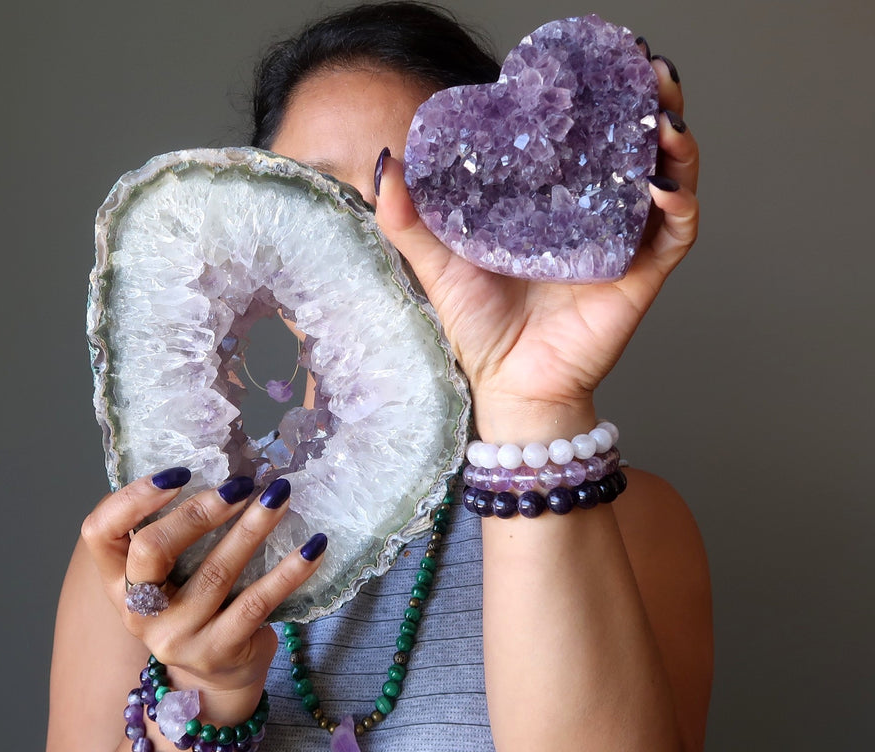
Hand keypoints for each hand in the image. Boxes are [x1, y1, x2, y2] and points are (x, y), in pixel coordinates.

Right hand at [80, 470, 325, 709]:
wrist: (216, 678)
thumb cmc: (194, 605)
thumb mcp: (170, 573)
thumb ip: (176, 531)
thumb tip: (225, 466)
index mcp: (117, 580)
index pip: (99, 532)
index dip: (132, 498)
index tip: (178, 473)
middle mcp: (138, 610)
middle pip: (152, 549)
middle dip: (198, 511)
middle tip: (240, 485)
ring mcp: (177, 635)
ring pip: (215, 573)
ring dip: (252, 528)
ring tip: (280, 496)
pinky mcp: (219, 650)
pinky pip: (257, 602)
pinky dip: (289, 570)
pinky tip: (312, 547)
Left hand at [375, 50, 698, 441]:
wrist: (507, 384)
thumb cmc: (477, 325)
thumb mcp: (437, 262)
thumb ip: (410, 218)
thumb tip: (384, 164)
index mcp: (549, 200)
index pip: (580, 135)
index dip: (594, 95)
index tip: (594, 55)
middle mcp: (592, 212)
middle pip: (633, 144)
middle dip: (647, 102)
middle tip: (646, 66)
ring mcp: (622, 239)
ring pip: (666, 176)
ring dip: (672, 141)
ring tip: (663, 113)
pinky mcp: (642, 273)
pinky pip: (675, 232)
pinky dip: (679, 204)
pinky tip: (663, 183)